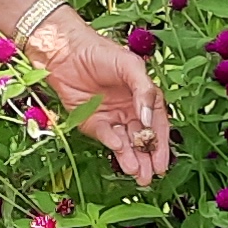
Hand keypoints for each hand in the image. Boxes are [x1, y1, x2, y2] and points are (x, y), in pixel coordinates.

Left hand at [34, 21, 171, 181]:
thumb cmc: (100, 52)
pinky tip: (117, 148)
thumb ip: (144, 91)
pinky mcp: (91, 122)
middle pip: (142, 139)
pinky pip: (104, 136)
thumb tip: (148, 120)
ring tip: (137, 174)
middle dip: (147, 159)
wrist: (64, 51)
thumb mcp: (130, 65)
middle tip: (150, 177)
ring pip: (125, 143)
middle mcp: (130, 110)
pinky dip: (112, 143)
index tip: (162, 163)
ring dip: (131, 159)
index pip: (157, 125)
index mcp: (144, 97)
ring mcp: (111, 117)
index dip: (161, 144)